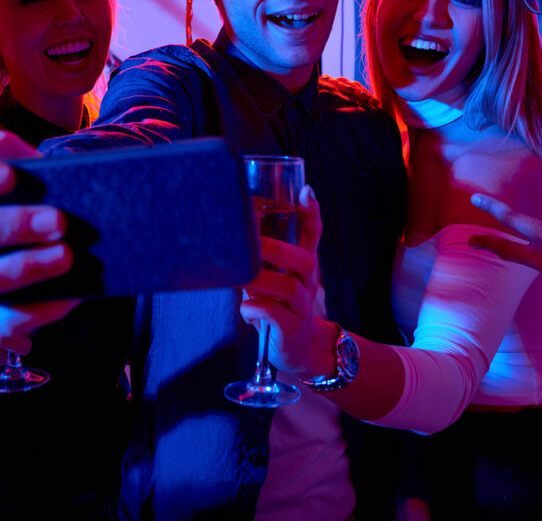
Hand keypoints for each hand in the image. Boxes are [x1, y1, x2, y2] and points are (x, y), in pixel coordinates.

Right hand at [0, 129, 73, 305]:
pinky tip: (68, 294)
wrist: (54, 228)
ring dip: (17, 270)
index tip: (10, 176)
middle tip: (57, 221)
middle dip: (2, 226)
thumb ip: (3, 153)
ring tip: (66, 256)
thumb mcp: (22, 165)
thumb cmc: (29, 188)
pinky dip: (32, 310)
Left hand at [239, 186, 334, 375]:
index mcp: (304, 265)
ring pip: (288, 287)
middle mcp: (308, 282)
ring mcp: (302, 306)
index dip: (312, 213)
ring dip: (260, 279)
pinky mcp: (292, 328)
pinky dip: (254, 308)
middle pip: (304, 259)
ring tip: (240, 278)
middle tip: (253, 243)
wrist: (300, 350)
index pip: (313, 234)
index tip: (306, 190)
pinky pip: (274, 314)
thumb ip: (259, 261)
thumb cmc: (279, 307)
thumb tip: (227, 235)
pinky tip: (245, 308)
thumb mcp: (272, 280)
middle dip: (277, 248)